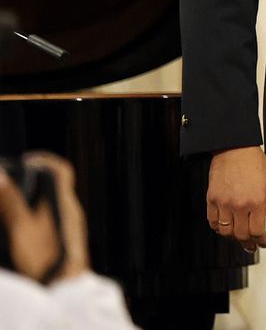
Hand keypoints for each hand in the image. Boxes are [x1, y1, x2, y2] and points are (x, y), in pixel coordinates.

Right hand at [0, 151, 90, 282]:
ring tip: (12, 210)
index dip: (43, 161)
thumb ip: (9, 200)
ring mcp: (72, 229)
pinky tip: (23, 232)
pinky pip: (52, 225)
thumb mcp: (21, 227)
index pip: (61, 171)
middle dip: (31, 184)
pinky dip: (36, 221)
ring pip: (52, 207)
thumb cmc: (45, 258)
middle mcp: (72, 213)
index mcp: (64, 203)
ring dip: (32, 204)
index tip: (26, 160)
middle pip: (54, 188)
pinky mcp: (67, 245)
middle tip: (12, 187)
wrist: (64, 291)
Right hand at [206, 146, 265, 252]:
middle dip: (247, 243)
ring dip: (233, 238)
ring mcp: (223, 203)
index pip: (257, 231)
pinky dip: (218, 228)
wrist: (234, 149)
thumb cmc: (255, 163)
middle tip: (251, 245)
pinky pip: (212, 221)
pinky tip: (225, 227)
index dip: (260, 240)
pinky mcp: (211, 199)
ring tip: (239, 237)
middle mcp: (239, 204)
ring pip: (225, 231)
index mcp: (257, 201)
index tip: (262, 243)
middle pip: (240, 234)